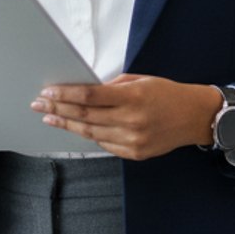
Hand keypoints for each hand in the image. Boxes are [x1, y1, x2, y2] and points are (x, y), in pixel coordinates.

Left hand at [30, 73, 220, 160]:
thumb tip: (84, 91)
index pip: (89, 97)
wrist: (195, 117)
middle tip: (39, 105)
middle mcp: (131, 121)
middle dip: (58, 110)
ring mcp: (133, 140)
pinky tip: (76, 128)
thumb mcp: (140, 80)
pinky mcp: (135, 153)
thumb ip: (112, 86)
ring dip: (67, 125)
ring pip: (90, 133)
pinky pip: (104, 144)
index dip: (65, 95)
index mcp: (133, 97)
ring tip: (50, 118)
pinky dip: (88, 135)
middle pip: (85, 116)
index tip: (47, 92)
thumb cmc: (168, 94)